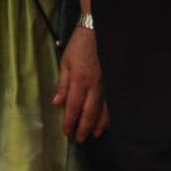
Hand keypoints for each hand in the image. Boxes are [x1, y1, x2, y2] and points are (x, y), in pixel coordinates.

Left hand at [53, 25, 108, 140]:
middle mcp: (94, 85)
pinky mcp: (113, 81)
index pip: (73, 106)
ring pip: (104, 110)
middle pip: (89, 112)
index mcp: (79, 80)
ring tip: (95, 135)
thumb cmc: (78, 45)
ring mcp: (106, 84)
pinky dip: (110, 114)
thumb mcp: (65, 61)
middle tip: (80, 139)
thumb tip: (57, 103)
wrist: (98, 31)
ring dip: (98, 124)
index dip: (70, 121)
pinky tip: (108, 121)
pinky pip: (112, 102)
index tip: (66, 132)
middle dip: (84, 127)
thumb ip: (62, 83)